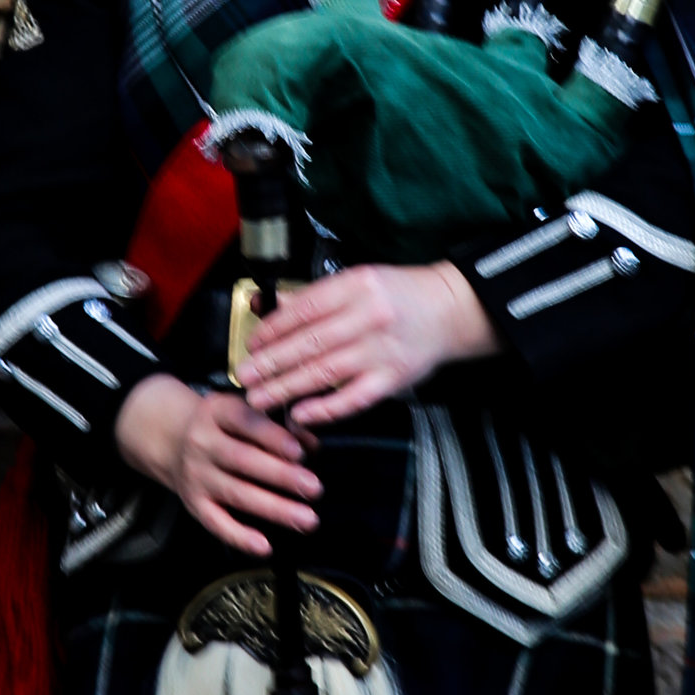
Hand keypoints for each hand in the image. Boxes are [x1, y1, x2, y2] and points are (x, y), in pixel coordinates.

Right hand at [112, 372, 321, 557]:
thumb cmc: (224, 426)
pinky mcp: (194, 503)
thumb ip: (280, 423)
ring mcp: (196, 475)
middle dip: (281, 476)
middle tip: (314, 488)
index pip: (246, 422)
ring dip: (274, 508)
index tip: (300, 452)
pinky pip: (217, 523)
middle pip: (243, 460)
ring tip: (307, 519)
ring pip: (236, 493)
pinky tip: (265, 547)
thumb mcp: (244, 410)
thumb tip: (311, 445)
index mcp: (217, 412)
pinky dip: (240, 537)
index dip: (273, 438)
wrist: (172, 439)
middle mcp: (202, 443)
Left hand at [236, 262, 493, 430]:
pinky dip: (324, 408)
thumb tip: (271, 308)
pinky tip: (300, 413)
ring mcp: (381, 351)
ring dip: (286, 387)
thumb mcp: (358, 281)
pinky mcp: (392, 379)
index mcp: (356, 286)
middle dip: (270, 363)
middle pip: (308, 343)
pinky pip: (352, 398)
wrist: (449, 310)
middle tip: (244, 376)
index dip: (272, 329)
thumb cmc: (399, 295)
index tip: (252, 343)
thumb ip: (317, 297)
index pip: (304, 309)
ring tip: (259, 397)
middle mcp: (368, 317)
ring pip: (324, 372)